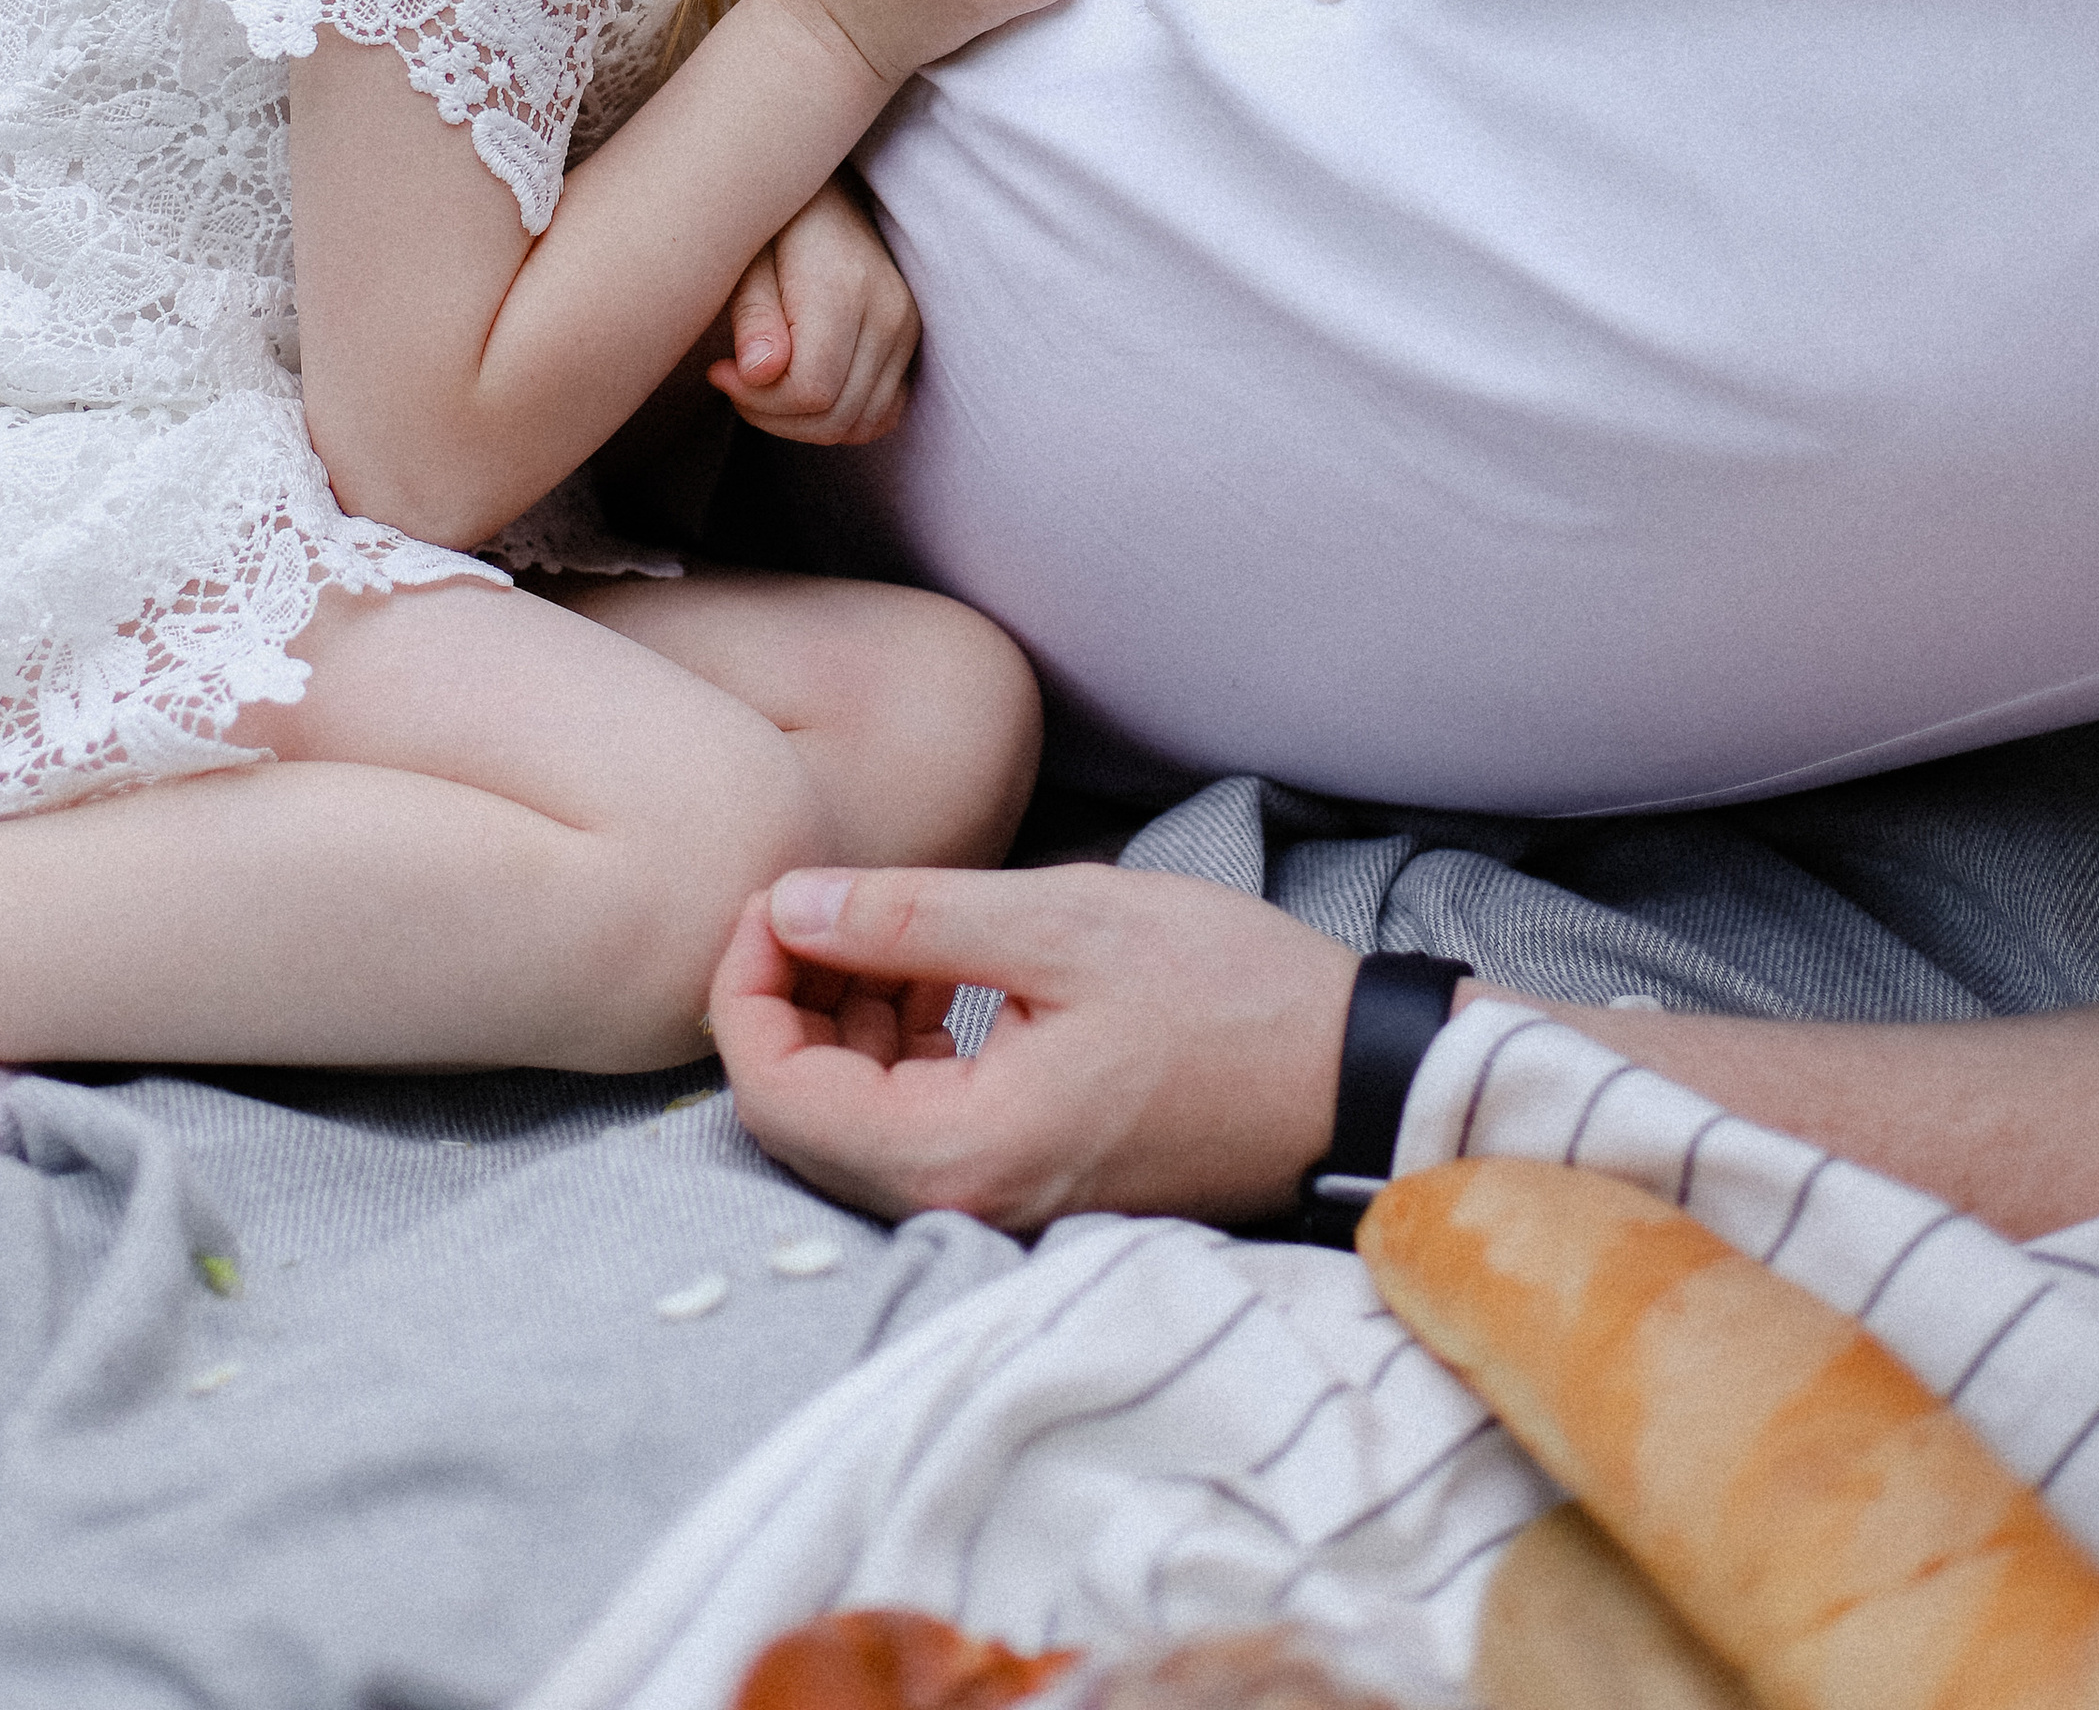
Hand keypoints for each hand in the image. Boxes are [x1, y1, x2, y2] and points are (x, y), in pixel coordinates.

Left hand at [708, 861, 1361, 1231]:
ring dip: (845, 1018)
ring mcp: (998, 1200)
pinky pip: (915, 1122)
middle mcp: (965, 1201)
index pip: (776, 1095)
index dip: (747, 986)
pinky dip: (900, 1044)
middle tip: (823, 899)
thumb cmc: (1227, 995)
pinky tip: (938, 976)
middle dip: (791, 998)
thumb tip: (790, 906)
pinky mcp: (1027, 1179)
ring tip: (889, 927)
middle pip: (801, 1115)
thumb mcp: (1063, 922)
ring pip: (854, 1118)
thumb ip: (910, 918)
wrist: (1351, 1075)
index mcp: (961, 1152)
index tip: (777, 896)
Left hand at [711, 179, 919, 443]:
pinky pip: (882, 413)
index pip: (811, 390)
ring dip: (803, 425)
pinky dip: (841, 419)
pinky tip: (802, 390)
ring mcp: (906, 328)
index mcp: (843, 288)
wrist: (822, 191)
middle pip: (835, 416)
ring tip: (764, 387)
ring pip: (860, 425)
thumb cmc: (772, 223)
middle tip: (735, 382)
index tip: (720, 371)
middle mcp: (888, 312)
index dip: (756, 400)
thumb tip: (759, 373)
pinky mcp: (909, 339)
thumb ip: (753, 317)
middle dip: (773, 417)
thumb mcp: (744, 257)